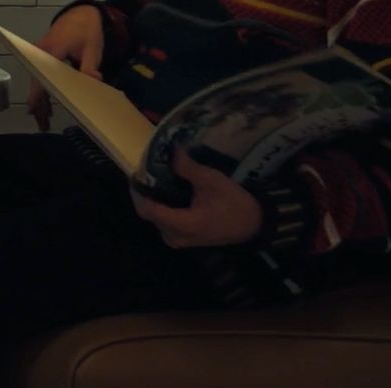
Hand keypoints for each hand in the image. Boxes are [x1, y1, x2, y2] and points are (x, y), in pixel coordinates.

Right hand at [28, 5, 103, 131]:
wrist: (81, 13)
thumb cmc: (87, 30)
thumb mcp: (93, 47)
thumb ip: (90, 65)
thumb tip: (95, 82)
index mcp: (53, 49)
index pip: (42, 74)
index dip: (38, 93)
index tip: (35, 109)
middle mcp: (40, 52)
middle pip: (36, 81)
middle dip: (39, 104)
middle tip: (43, 125)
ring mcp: (38, 54)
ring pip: (36, 81)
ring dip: (40, 100)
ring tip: (44, 122)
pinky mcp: (41, 57)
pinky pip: (39, 76)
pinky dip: (43, 91)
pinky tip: (47, 107)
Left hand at [131, 147, 262, 247]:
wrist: (253, 224)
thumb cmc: (233, 203)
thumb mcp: (212, 181)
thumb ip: (188, 168)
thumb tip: (171, 150)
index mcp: (182, 225)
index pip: (147, 210)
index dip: (139, 190)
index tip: (137, 171)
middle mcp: (175, 236)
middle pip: (148, 213)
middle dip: (145, 191)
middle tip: (146, 169)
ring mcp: (177, 239)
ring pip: (154, 217)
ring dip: (152, 198)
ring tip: (154, 176)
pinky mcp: (182, 238)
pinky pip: (163, 220)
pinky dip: (162, 205)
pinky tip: (165, 189)